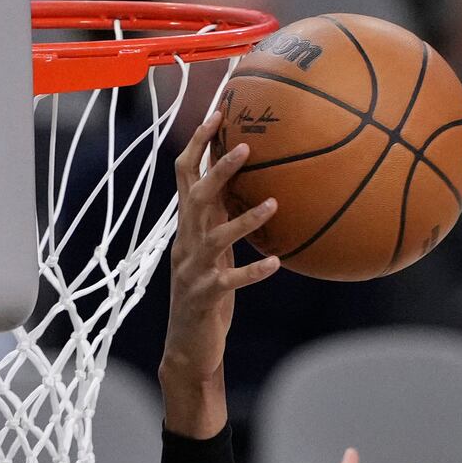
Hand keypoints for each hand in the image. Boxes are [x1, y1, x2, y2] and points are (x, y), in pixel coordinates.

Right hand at [159, 111, 279, 423]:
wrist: (186, 349)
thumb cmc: (208, 298)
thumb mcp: (216, 254)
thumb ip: (225, 222)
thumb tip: (255, 187)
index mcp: (188, 229)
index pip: (186, 176)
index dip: (200, 144)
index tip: (219, 113)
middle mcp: (186, 244)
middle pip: (196, 196)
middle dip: (218, 169)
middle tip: (246, 146)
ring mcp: (193, 272)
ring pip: (215, 236)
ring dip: (244, 219)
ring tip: (274, 204)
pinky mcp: (205, 298)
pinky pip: (230, 281)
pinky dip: (252, 272)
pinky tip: (275, 264)